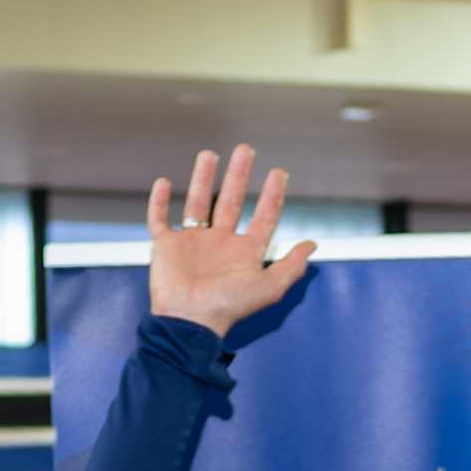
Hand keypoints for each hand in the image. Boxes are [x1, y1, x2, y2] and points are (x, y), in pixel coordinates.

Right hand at [144, 144, 316, 341]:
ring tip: (209, 155)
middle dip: (239, 175)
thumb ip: (292, 266)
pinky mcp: (166, 246)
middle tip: (245, 150)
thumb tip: (312, 244)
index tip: (279, 173)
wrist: (188, 320)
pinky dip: (158, 202)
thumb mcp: (269, 287)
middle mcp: (219, 243)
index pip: (262, 216)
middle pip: (230, 200)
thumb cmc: (228, 307)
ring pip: (196, 202)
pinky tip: (162, 182)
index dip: (272, 195)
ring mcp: (192, 243)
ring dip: (202, 178)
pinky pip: (159, 219)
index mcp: (244, 252)